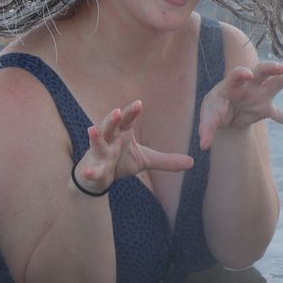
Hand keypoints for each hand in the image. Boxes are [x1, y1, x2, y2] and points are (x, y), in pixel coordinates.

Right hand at [74, 100, 193, 193]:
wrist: (97, 179)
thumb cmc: (120, 162)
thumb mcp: (145, 160)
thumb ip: (166, 160)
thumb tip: (192, 161)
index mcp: (122, 133)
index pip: (126, 119)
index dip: (131, 112)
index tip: (139, 104)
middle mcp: (109, 140)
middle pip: (109, 126)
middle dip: (112, 119)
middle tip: (117, 111)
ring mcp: (99, 154)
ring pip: (97, 144)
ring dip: (96, 137)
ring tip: (93, 130)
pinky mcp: (92, 169)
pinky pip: (92, 170)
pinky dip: (90, 171)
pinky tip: (89, 172)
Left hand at [198, 62, 282, 148]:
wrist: (223, 117)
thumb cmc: (214, 111)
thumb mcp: (208, 119)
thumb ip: (206, 130)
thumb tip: (204, 146)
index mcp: (231, 84)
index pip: (237, 74)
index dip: (242, 73)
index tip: (247, 74)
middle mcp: (248, 85)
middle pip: (261, 71)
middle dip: (271, 68)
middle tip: (282, 68)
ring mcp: (259, 95)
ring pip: (275, 84)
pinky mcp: (265, 109)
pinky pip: (279, 114)